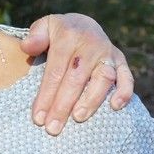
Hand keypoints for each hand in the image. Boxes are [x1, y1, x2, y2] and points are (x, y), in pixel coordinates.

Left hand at [22, 13, 133, 135]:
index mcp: (69, 36)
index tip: (38, 118)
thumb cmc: (59, 33)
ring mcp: (108, 53)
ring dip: (91, 100)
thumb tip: (27, 47)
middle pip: (76, 78)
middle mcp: (91, 44)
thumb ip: (35, 36)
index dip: (46, 95)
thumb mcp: (45, 27)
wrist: (84, 25)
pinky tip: (115, 108)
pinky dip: (124, 92)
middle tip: (53, 128)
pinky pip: (127, 77)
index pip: (55, 70)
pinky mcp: (121, 61)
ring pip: (103, 78)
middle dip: (63, 105)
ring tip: (78, 118)